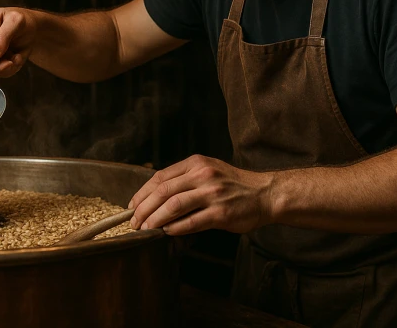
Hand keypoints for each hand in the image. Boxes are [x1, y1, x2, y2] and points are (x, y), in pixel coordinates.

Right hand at [0, 8, 37, 79]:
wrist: (30, 27)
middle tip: (15, 58)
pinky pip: (0, 73)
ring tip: (18, 55)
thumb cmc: (21, 20)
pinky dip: (11, 68)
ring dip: (9, 67)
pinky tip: (16, 57)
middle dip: (0, 66)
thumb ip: (2, 37)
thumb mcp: (16, 21)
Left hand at [128, 155, 274, 235]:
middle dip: (143, 209)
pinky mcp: (221, 213)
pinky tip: (166, 233)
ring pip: (173, 206)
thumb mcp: (208, 170)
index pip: (160, 177)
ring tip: (145, 229)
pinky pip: (191, 222)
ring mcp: (212, 194)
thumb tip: (154, 198)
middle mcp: (203, 175)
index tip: (132, 207)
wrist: (264, 194)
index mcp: (196, 163)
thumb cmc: (233, 184)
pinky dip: (175, 229)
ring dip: (155, 220)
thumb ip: (184, 179)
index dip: (142, 193)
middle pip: (163, 192)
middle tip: (133, 222)